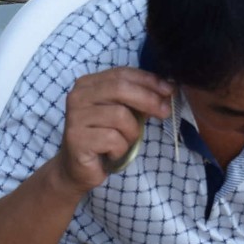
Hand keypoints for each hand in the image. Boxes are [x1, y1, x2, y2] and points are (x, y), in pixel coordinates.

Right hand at [53, 67, 172, 192]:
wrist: (77, 169)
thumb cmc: (103, 139)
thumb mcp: (122, 114)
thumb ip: (137, 99)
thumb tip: (166, 90)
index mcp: (88, 84)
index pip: (122, 74)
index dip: (148, 80)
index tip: (168, 89)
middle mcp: (78, 96)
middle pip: (121, 89)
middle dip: (148, 99)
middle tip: (165, 112)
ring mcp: (75, 117)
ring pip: (120, 116)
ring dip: (132, 132)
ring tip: (125, 142)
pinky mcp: (77, 138)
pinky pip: (113, 139)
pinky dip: (120, 149)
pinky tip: (113, 154)